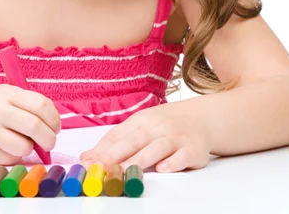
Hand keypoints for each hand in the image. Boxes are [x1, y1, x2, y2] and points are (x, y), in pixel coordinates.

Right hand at [0, 84, 60, 164]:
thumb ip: (30, 106)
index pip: (40, 104)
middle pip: (34, 126)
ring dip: (30, 148)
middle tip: (50, 142)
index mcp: (6, 93)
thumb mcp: (8, 97)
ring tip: (23, 142)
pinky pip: (11, 159)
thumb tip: (53, 127)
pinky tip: (7, 147)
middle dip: (49, 138)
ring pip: (24, 147)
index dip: (54, 118)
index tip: (55, 126)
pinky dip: (16, 156)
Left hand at [79, 103, 210, 172]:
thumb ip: (115, 142)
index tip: (89, 162)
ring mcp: (176, 137)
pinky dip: (173, 162)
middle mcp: (157, 127)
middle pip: (135, 140)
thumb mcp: (140, 127)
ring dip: (140, 159)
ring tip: (125, 171)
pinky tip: (162, 168)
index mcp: (141, 120)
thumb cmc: (165, 125)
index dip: (103, 150)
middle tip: (102, 167)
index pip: (119, 135)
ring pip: (157, 148)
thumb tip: (86, 157)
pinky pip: (182, 156)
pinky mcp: (193, 149)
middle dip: (117, 155)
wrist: (201, 118)